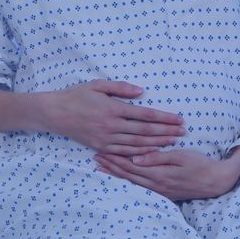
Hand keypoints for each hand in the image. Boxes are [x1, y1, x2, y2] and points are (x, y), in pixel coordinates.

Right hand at [43, 79, 186, 155]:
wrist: (55, 113)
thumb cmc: (78, 95)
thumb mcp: (99, 84)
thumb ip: (121, 87)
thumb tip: (142, 91)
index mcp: (113, 108)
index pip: (145, 115)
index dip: (164, 118)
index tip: (179, 119)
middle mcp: (111, 126)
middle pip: (145, 131)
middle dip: (167, 132)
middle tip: (183, 132)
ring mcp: (106, 139)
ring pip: (137, 144)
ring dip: (157, 143)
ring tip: (173, 142)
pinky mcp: (101, 147)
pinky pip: (124, 153)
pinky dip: (140, 154)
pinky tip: (152, 152)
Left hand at [93, 148, 239, 200]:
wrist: (215, 181)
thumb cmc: (200, 164)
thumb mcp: (181, 156)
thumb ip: (158, 157)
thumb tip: (137, 159)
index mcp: (158, 173)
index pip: (131, 166)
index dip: (115, 158)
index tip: (102, 151)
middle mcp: (156, 185)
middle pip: (127, 175)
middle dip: (111, 166)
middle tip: (96, 158)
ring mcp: (159, 191)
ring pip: (132, 182)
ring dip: (116, 174)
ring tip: (102, 167)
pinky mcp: (163, 193)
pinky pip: (140, 187)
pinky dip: (128, 181)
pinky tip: (121, 178)